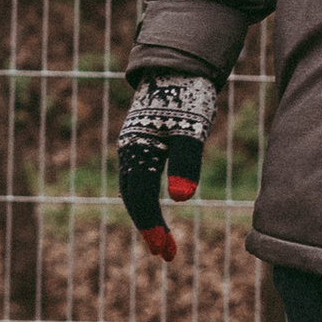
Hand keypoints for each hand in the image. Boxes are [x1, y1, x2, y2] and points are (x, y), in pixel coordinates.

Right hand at [117, 72, 219, 260]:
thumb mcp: (192, 131)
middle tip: (167, 256)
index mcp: (136, 149)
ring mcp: (133, 146)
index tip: (165, 251)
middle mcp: (129, 150)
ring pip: (135, 190)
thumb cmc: (188, 97)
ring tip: (166, 244)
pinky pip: (140, 179)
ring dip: (149, 218)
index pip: (140, 197)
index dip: (152, 226)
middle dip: (149, 229)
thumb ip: (186, 164)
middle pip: (134, 198)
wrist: (180, 65)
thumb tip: (182, 200)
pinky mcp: (142, 142)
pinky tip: (161, 211)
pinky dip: (148, 200)